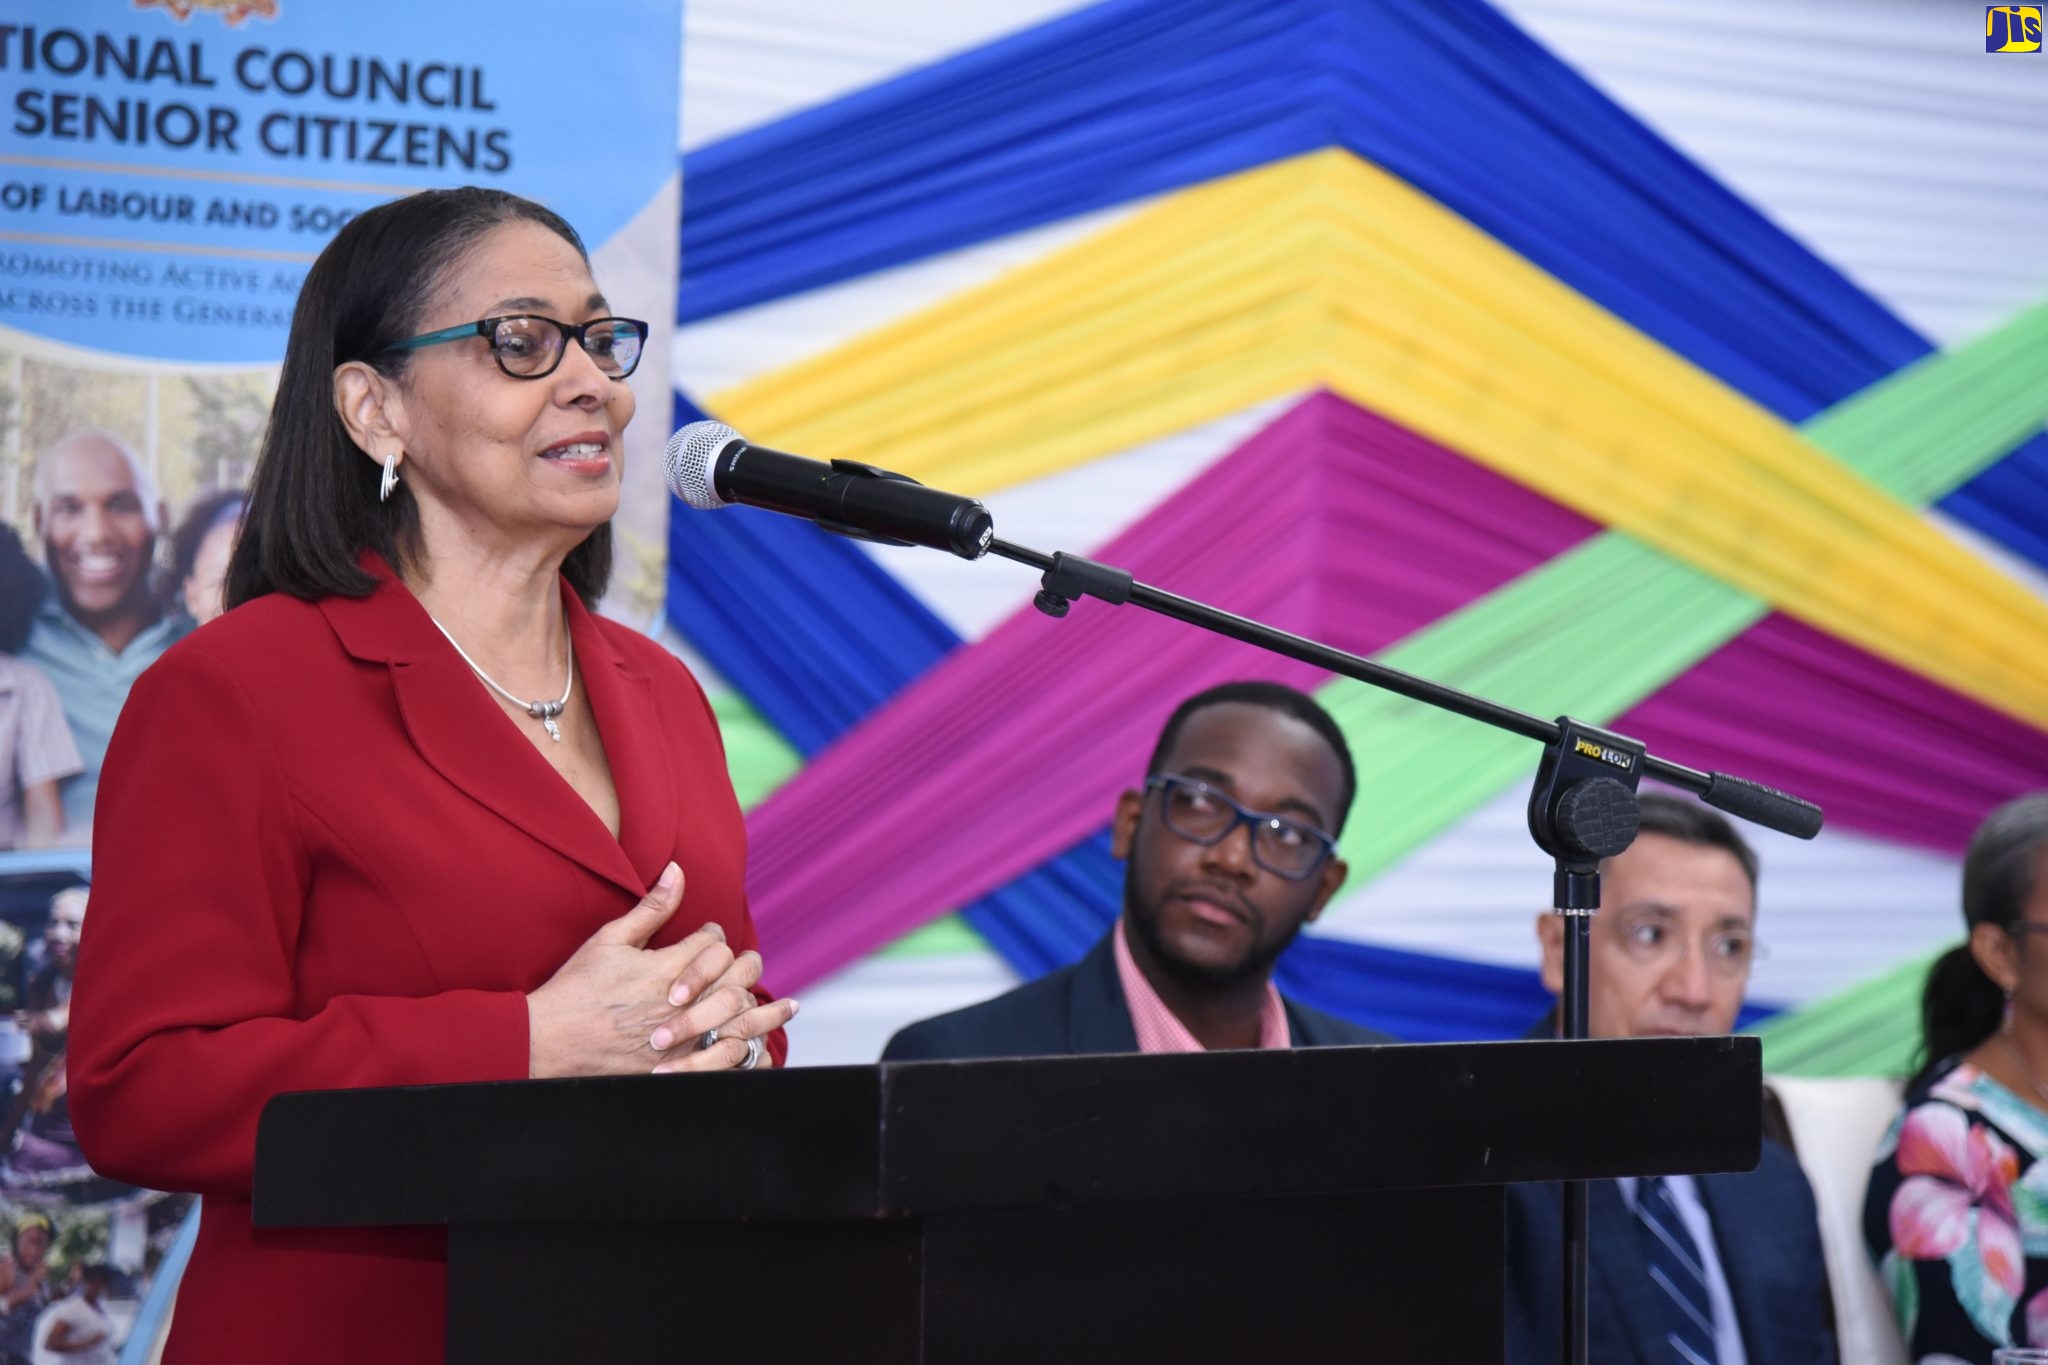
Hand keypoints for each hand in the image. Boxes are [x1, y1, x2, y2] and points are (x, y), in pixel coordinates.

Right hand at [526, 863, 791, 1078]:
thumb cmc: (575, 990)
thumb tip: (677, 870)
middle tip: (747, 965)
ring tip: (789, 1009)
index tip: (708, 937)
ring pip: (739, 1020)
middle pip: (735, 979)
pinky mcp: (677, 1069)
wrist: (546, 1043)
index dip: (714, 938)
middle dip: (745, 968)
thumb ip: (650, 909)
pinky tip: (762, 1047)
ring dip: (766, 1013)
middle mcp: (680, 1003)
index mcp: (665, 968)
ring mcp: (680, 1039)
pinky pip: (725, 1060)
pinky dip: (748, 1052)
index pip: (713, 945)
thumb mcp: (609, 941)